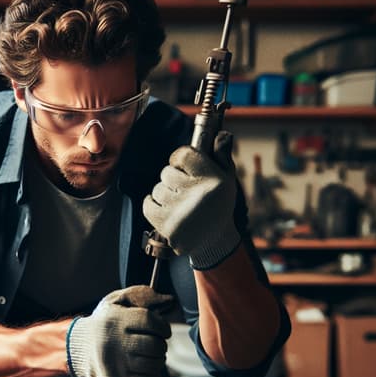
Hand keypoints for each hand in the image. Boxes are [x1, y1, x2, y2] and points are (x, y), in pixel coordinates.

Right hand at [67, 285, 173, 376]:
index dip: (163, 326)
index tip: (163, 330)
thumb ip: (141, 296)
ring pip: (154, 364)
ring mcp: (114, 365)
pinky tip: (144, 369)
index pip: (150, 321)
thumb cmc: (105, 324)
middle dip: (160, 345)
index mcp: (115, 320)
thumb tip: (169, 300)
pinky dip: (153, 376)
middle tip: (154, 345)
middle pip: (155, 346)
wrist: (77, 349)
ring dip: (157, 360)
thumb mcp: (116, 302)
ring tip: (148, 356)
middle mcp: (113, 343)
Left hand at [143, 130, 241, 268]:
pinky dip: (153, 205)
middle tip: (183, 189)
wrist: (214, 242)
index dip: (179, 158)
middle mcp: (196, 194)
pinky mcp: (166, 225)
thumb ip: (221, 155)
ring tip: (179, 204)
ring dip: (164, 194)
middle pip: (166, 172)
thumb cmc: (219, 205)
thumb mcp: (227, 179)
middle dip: (172, 179)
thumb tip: (221, 134)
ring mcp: (179, 210)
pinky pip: (148, 204)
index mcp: (213, 180)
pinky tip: (167, 210)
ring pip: (157, 189)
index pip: (184, 154)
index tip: (182, 165)